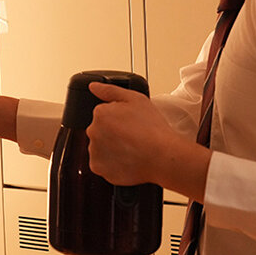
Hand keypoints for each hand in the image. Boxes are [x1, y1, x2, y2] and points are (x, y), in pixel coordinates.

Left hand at [86, 82, 210, 200]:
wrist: (162, 157)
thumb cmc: (153, 129)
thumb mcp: (136, 99)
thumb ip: (110, 90)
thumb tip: (93, 86)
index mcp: (100, 113)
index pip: (103, 113)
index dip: (119, 118)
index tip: (131, 123)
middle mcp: (93, 131)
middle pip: (100, 130)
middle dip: (113, 132)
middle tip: (132, 136)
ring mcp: (94, 151)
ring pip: (100, 147)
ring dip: (111, 148)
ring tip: (131, 149)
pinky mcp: (98, 167)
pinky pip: (101, 163)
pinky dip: (111, 163)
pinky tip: (126, 160)